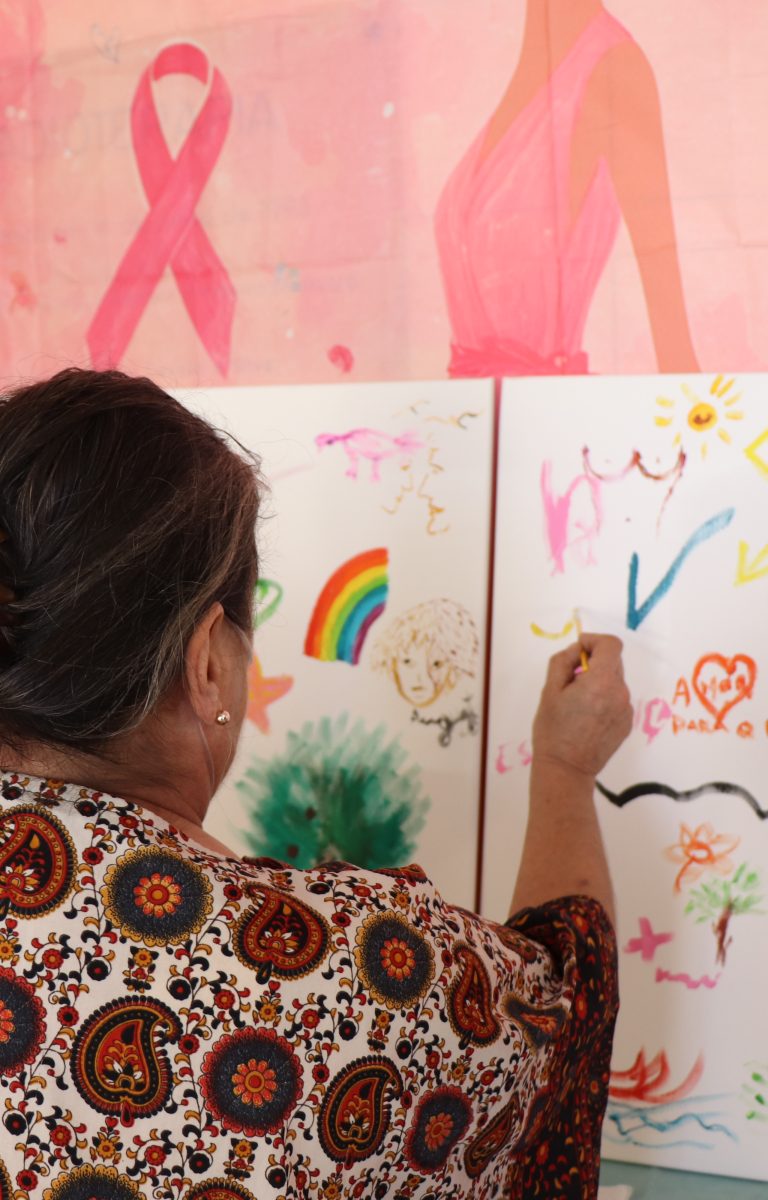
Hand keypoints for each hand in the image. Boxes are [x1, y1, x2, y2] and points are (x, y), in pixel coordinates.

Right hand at [532, 634, 631, 777]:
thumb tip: (577, 651)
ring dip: (599, 681)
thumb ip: (563, 661)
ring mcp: (626, 710)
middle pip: (613, 662)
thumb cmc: (553, 730)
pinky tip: (588, 716)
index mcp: (601, 681)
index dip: (594, 641)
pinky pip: (617, 699)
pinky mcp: (627, 723)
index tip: (579, 649)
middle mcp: (620, 693)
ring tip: (578, 702)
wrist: (567, 768)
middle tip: (572, 679)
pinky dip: (604, 698)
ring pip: (614, 681)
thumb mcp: (550, 690)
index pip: (611, 645)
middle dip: (593, 662)